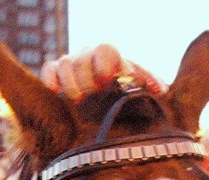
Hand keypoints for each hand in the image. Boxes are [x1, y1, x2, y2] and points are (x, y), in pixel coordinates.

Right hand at [40, 44, 166, 101]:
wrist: (104, 95)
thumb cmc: (124, 89)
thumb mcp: (139, 85)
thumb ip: (150, 84)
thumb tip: (160, 90)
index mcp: (110, 56)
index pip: (105, 50)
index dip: (105, 64)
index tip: (107, 80)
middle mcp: (89, 55)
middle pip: (83, 59)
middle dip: (88, 78)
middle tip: (95, 94)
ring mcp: (71, 63)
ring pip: (65, 64)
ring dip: (71, 83)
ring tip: (79, 100)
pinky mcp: (56, 73)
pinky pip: (49, 70)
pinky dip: (50, 79)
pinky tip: (56, 92)